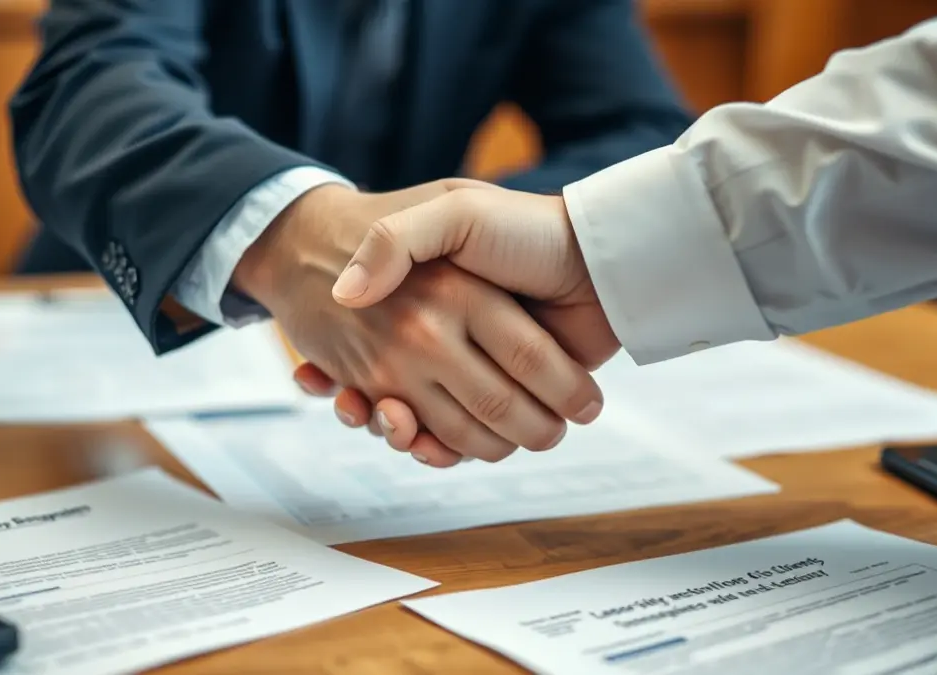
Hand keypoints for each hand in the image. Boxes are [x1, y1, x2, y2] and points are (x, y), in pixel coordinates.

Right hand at [233, 181, 603, 465]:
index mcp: (433, 305)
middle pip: (405, 399)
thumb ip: (397, 240)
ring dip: (407, 437)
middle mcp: (448, 340)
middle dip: (388, 417)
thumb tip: (346, 294)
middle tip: (384, 412)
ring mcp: (476, 370)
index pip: (377, 351)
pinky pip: (461, 438)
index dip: (356, 372)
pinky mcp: (509, 396)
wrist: (600, 253)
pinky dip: (440, 451)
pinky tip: (419, 440)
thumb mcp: (453, 209)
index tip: (335, 384)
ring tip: (395, 422)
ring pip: (429, 426)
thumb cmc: (526, 228)